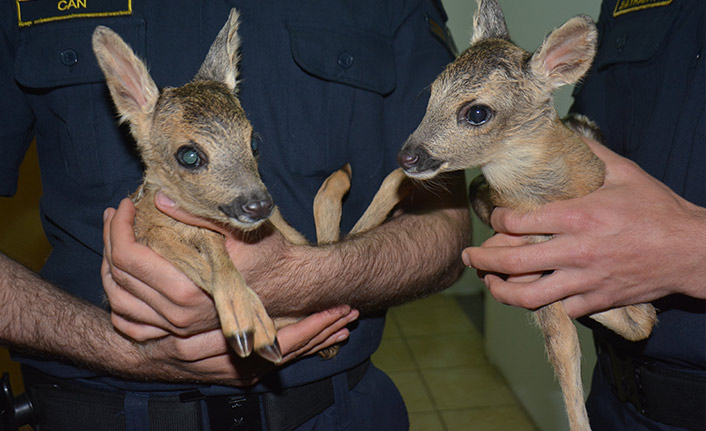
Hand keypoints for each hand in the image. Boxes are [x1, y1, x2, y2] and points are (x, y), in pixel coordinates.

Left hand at [102, 198, 358, 382]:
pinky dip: (119, 302)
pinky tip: (122, 278)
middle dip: (111, 238)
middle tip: (117, 213)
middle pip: (118, 277)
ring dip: (109, 268)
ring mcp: (175, 328)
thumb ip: (196, 215)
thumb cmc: (268, 254)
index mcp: (185, 292)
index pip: (130, 258)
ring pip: (119, 302)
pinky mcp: (178, 331)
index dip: (120, 227)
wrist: (291, 285)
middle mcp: (175, 317)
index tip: (127, 203)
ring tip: (116, 239)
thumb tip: (159, 198)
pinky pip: (132, 325)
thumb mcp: (237, 229)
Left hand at [463, 139, 705, 317]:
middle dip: (483, 259)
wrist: (692, 250)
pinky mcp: (598, 300)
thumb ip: (591, 154)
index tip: (497, 216)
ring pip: (529, 295)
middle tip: (470, 255)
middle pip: (513, 262)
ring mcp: (585, 279)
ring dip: (502, 290)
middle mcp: (575, 251)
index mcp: (578, 216)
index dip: (499, 220)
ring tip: (490, 283)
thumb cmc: (658, 210)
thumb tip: (566, 132)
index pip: (519, 222)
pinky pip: (561, 307)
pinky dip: (545, 302)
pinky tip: (534, 293)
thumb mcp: (625, 173)